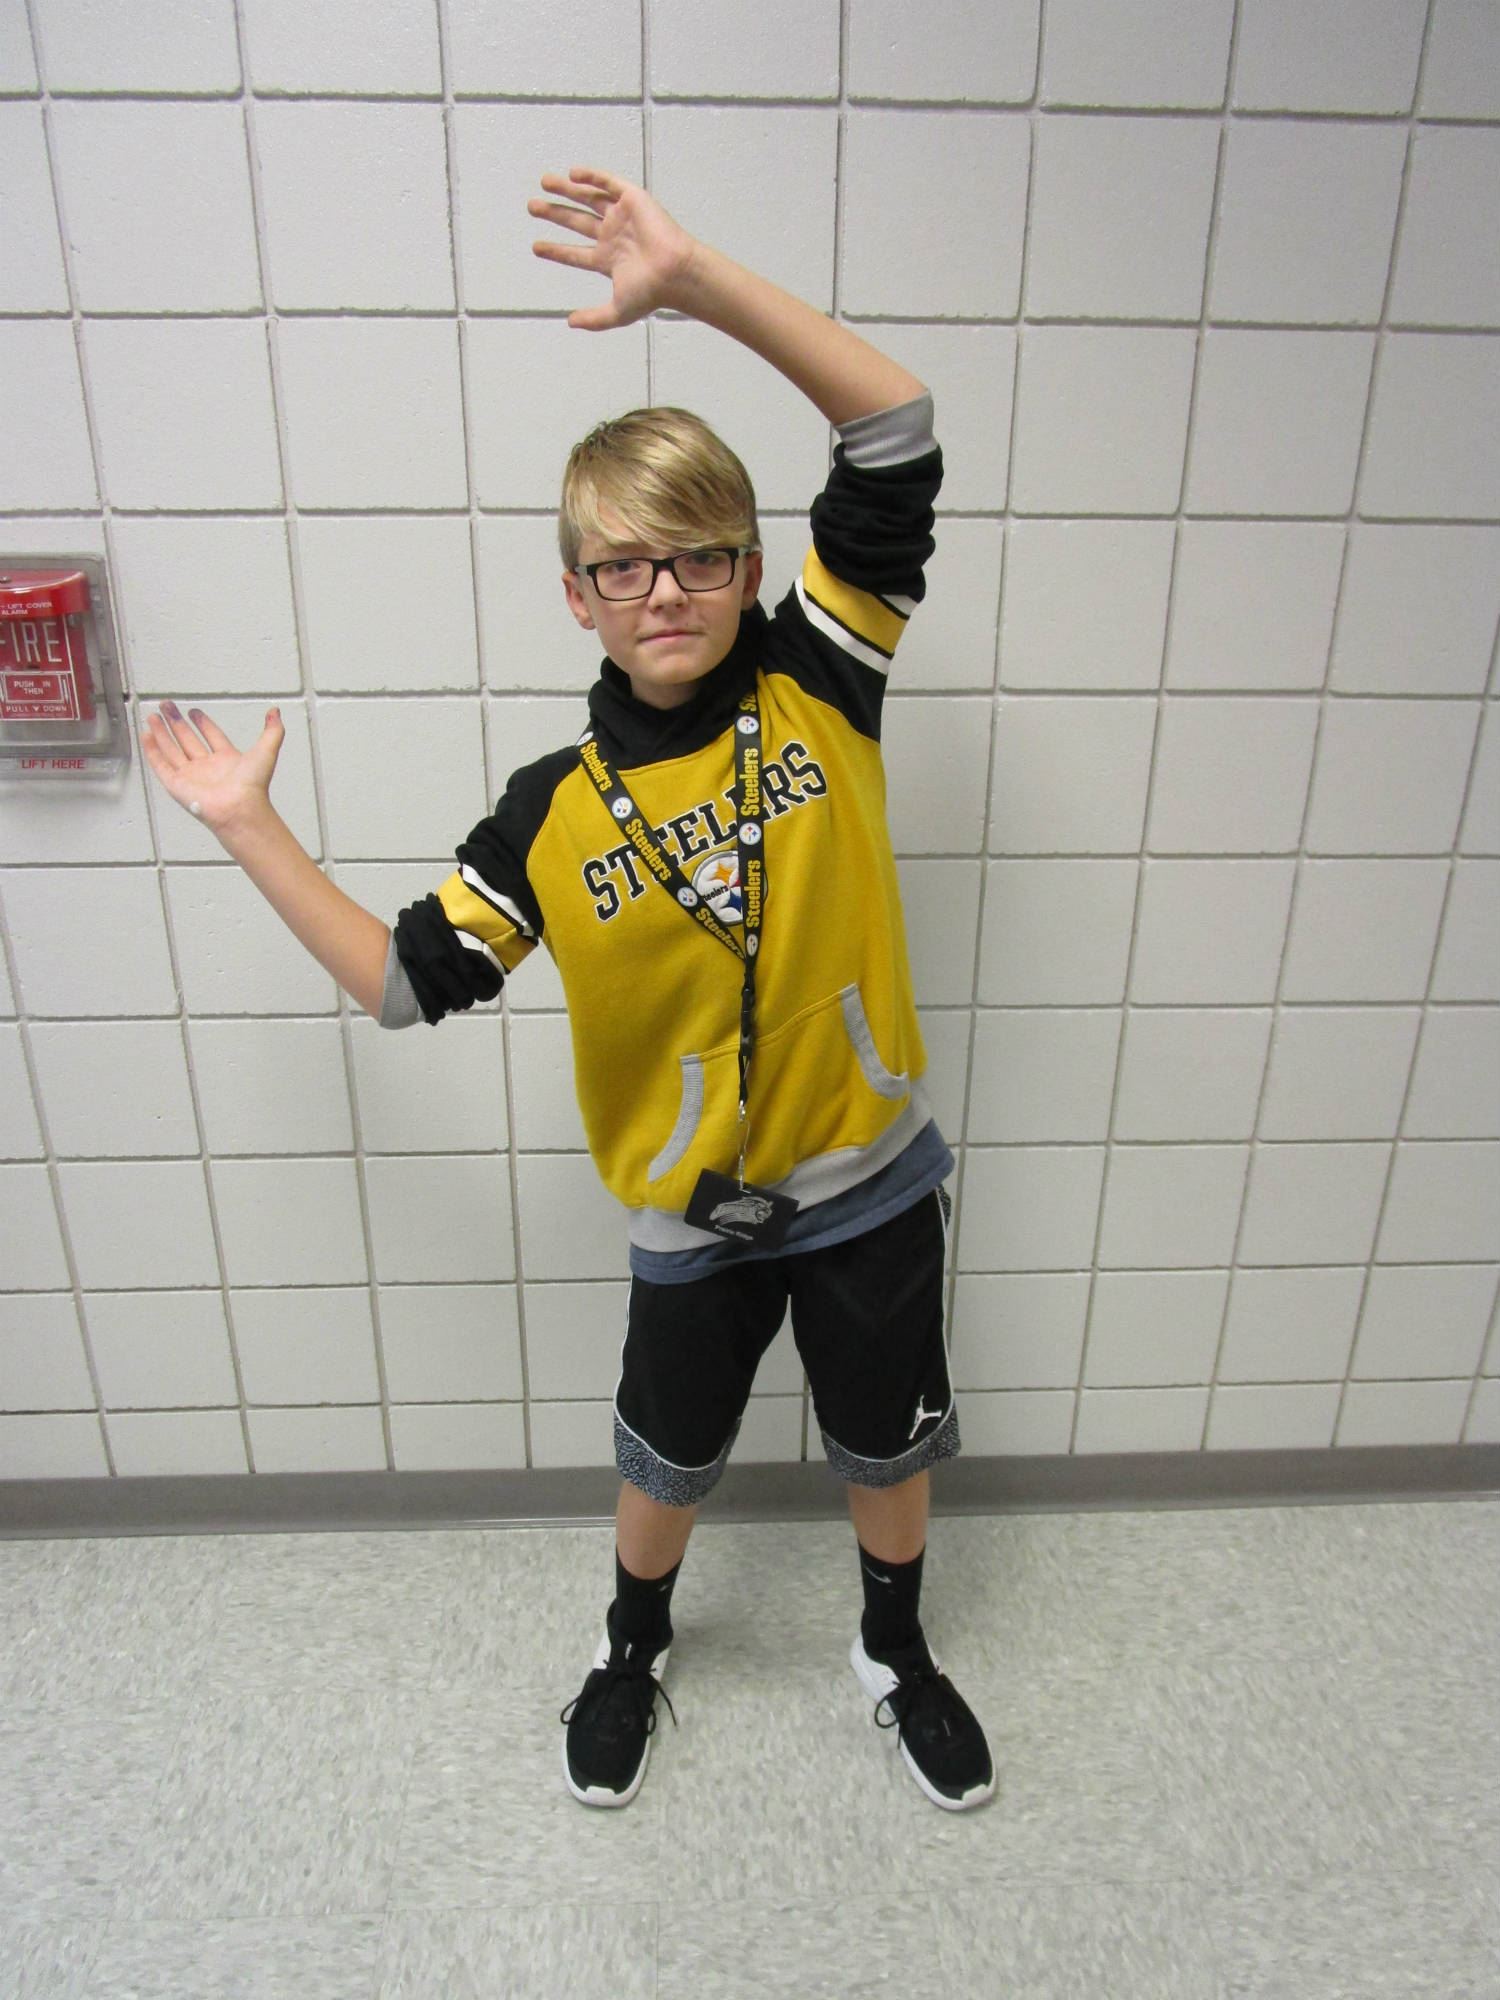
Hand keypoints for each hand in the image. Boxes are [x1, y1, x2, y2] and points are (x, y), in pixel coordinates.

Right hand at [140, 702, 284, 837]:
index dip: (203, 723)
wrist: (239, 808)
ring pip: (172, 750)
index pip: (211, 736)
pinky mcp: (177, 784)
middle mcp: (207, 767)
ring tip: (153, 716)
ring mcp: (191, 776)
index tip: (194, 712)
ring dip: (162, 733)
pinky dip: (152, 751)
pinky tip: (146, 736)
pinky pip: (161, 765)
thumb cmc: (253, 786)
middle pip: (187, 740)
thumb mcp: (266, 751)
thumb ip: (273, 730)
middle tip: (166, 706)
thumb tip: (275, 712)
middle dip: (176, 722)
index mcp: (226, 760)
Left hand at [528, 166, 698, 330]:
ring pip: (589, 199)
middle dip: (554, 213)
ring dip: (567, 190)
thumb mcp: (618, 311)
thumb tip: (570, 323)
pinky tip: (572, 174)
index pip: (576, 253)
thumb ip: (594, 319)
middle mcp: (613, 236)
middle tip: (532, 207)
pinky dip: (591, 177)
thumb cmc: (649, 292)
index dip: (556, 251)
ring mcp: (622, 217)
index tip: (536, 247)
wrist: (673, 271)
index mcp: (608, 260)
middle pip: (577, 221)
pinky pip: (608, 183)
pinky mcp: (632, 199)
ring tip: (544, 181)